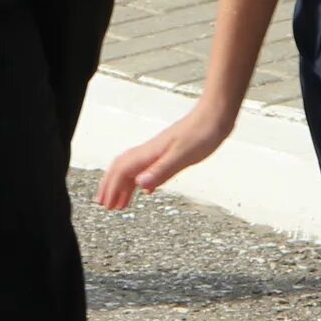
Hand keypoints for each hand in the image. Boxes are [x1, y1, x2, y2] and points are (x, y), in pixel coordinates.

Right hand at [97, 99, 235, 209]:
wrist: (215, 116)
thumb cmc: (202, 133)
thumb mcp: (183, 155)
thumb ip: (162, 170)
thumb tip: (140, 185)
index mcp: (151, 152)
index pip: (123, 171)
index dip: (113, 188)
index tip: (107, 204)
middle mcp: (151, 151)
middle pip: (122, 169)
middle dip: (111, 187)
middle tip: (105, 205)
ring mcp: (159, 151)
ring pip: (133, 169)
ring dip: (124, 186)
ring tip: (120, 202)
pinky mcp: (169, 153)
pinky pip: (147, 168)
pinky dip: (140, 181)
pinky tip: (145, 189)